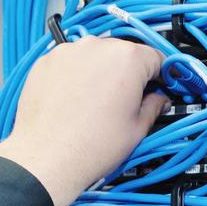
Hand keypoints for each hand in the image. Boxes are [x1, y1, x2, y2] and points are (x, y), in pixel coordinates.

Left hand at [0, 36, 167, 205]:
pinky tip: (74, 100)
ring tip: (95, 103)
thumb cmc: (89, 146)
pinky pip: (70, 62)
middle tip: (124, 101)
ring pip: (95, 56)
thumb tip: (157, 100)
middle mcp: (96, 47)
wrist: (46, 158)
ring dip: (100, 72)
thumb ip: (153, 107)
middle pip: (123, 53)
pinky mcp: (46, 61)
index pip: (155, 57)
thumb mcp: (136, 129)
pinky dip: (75, 76)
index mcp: (127, 59)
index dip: (160, 75)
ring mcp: (68, 52)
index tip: (158, 85)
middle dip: (128, 74)